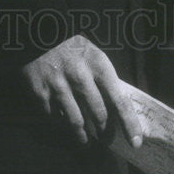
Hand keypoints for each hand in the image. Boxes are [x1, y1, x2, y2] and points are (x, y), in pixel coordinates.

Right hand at [20, 35, 142, 147]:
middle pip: (99, 115)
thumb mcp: (92, 54)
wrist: (37, 32)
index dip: (128, 123)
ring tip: (85, 140)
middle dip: (104, 130)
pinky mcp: (40, 94)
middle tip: (105, 136)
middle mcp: (80, 76)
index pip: (119, 100)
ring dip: (83, 136)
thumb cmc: (70, 45)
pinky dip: (61, 122)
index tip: (136, 142)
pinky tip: (63, 121)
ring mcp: (59, 86)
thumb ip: (103, 79)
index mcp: (98, 64)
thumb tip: (115, 109)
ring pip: (76, 123)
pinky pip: (55, 118)